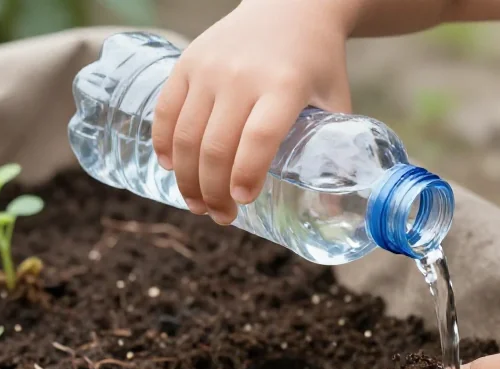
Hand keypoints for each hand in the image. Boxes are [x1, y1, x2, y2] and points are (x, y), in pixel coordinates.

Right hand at [152, 0, 353, 224]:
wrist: (291, 5)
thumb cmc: (318, 62)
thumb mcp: (336, 99)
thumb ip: (336, 148)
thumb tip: (332, 208)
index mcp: (284, 86)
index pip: (260, 138)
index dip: (247, 175)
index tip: (243, 202)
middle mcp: (242, 76)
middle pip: (217, 146)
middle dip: (214, 191)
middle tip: (221, 216)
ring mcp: (210, 68)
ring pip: (186, 135)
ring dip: (187, 178)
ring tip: (198, 203)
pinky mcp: (187, 62)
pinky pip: (166, 110)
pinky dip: (163, 144)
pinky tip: (170, 167)